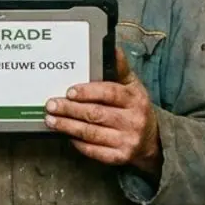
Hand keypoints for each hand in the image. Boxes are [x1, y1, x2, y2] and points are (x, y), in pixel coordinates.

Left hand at [44, 47, 161, 175]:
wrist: (153, 141)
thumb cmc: (136, 108)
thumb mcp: (133, 86)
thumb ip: (120, 68)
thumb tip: (112, 47)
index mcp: (135, 99)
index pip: (110, 93)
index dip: (88, 92)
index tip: (69, 91)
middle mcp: (133, 120)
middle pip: (96, 114)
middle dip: (70, 110)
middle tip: (51, 105)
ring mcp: (127, 141)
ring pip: (91, 133)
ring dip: (67, 126)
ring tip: (51, 120)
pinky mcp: (120, 157)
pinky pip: (94, 151)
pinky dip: (78, 143)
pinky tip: (66, 135)